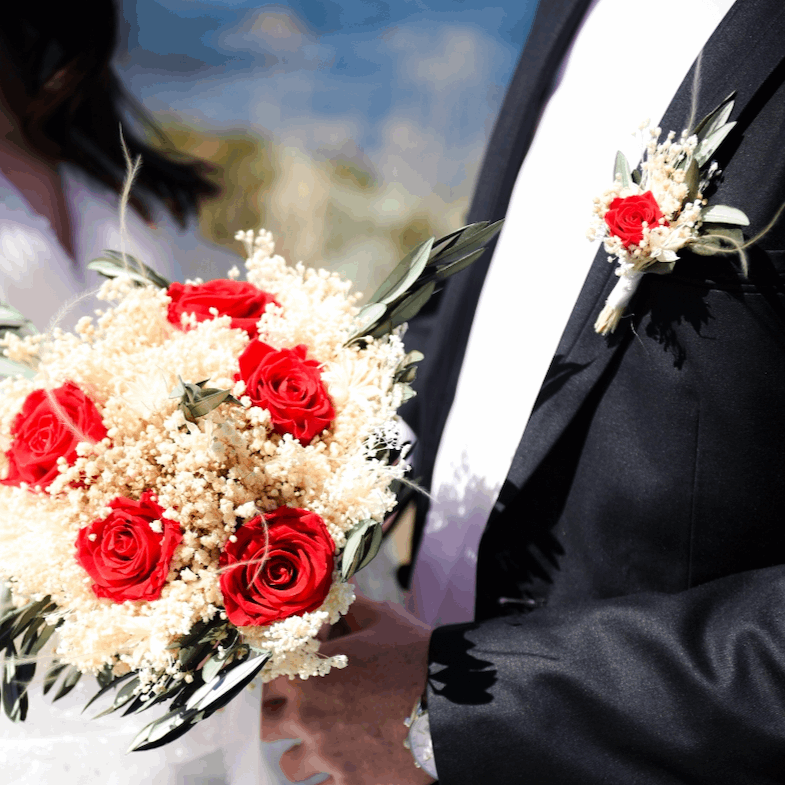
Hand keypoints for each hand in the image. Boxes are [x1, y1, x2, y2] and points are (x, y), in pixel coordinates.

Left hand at [261, 596, 435, 784]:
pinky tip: (344, 767)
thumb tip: (340, 593)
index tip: (289, 679)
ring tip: (323, 745)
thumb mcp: (382, 619)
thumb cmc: (415, 654)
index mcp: (307, 674)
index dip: (277, 679)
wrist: (452, 700)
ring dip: (302, 754)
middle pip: (267, 725)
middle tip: (301, 713)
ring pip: (290, 764)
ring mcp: (326, 754)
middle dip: (280, 718)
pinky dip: (329, 781)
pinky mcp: (350, 783)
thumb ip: (351, 608)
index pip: (264, 680)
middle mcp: (307, 716)